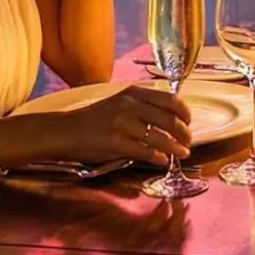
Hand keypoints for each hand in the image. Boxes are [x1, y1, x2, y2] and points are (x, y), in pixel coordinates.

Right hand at [35, 84, 190, 165]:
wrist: (66, 131)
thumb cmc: (93, 118)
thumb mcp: (118, 102)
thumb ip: (141, 106)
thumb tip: (168, 118)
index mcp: (133, 93)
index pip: (170, 100)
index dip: (185, 113)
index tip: (189, 122)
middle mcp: (130, 106)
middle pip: (170, 120)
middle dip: (184, 133)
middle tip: (188, 142)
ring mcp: (123, 125)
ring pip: (160, 138)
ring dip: (176, 148)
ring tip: (182, 154)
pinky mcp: (116, 144)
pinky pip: (145, 152)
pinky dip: (159, 158)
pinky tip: (163, 161)